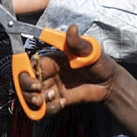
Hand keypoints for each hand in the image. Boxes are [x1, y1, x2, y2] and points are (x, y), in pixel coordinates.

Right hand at [19, 26, 136, 136]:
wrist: (110, 83)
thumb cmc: (100, 63)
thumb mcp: (89, 50)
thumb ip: (77, 41)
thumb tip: (72, 28)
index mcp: (51, 60)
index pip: (31, 65)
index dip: (27, 72)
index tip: (33, 78)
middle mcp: (49, 74)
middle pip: (26, 81)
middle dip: (27, 88)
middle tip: (38, 92)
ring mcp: (53, 88)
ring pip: (32, 96)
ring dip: (36, 100)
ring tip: (51, 97)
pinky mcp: (59, 101)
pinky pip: (46, 108)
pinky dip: (49, 108)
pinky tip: (61, 103)